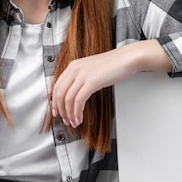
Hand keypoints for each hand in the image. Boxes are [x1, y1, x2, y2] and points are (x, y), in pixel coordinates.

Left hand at [51, 40, 171, 126]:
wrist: (127, 58)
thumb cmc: (114, 65)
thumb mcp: (92, 69)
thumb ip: (81, 78)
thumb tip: (76, 93)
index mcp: (73, 66)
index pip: (57, 86)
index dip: (54, 102)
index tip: (57, 111)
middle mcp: (75, 69)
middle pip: (59, 94)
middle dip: (61, 110)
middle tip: (65, 120)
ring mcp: (82, 74)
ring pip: (68, 99)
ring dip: (69, 114)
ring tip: (74, 122)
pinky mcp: (91, 81)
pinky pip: (78, 101)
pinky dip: (77, 112)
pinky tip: (80, 118)